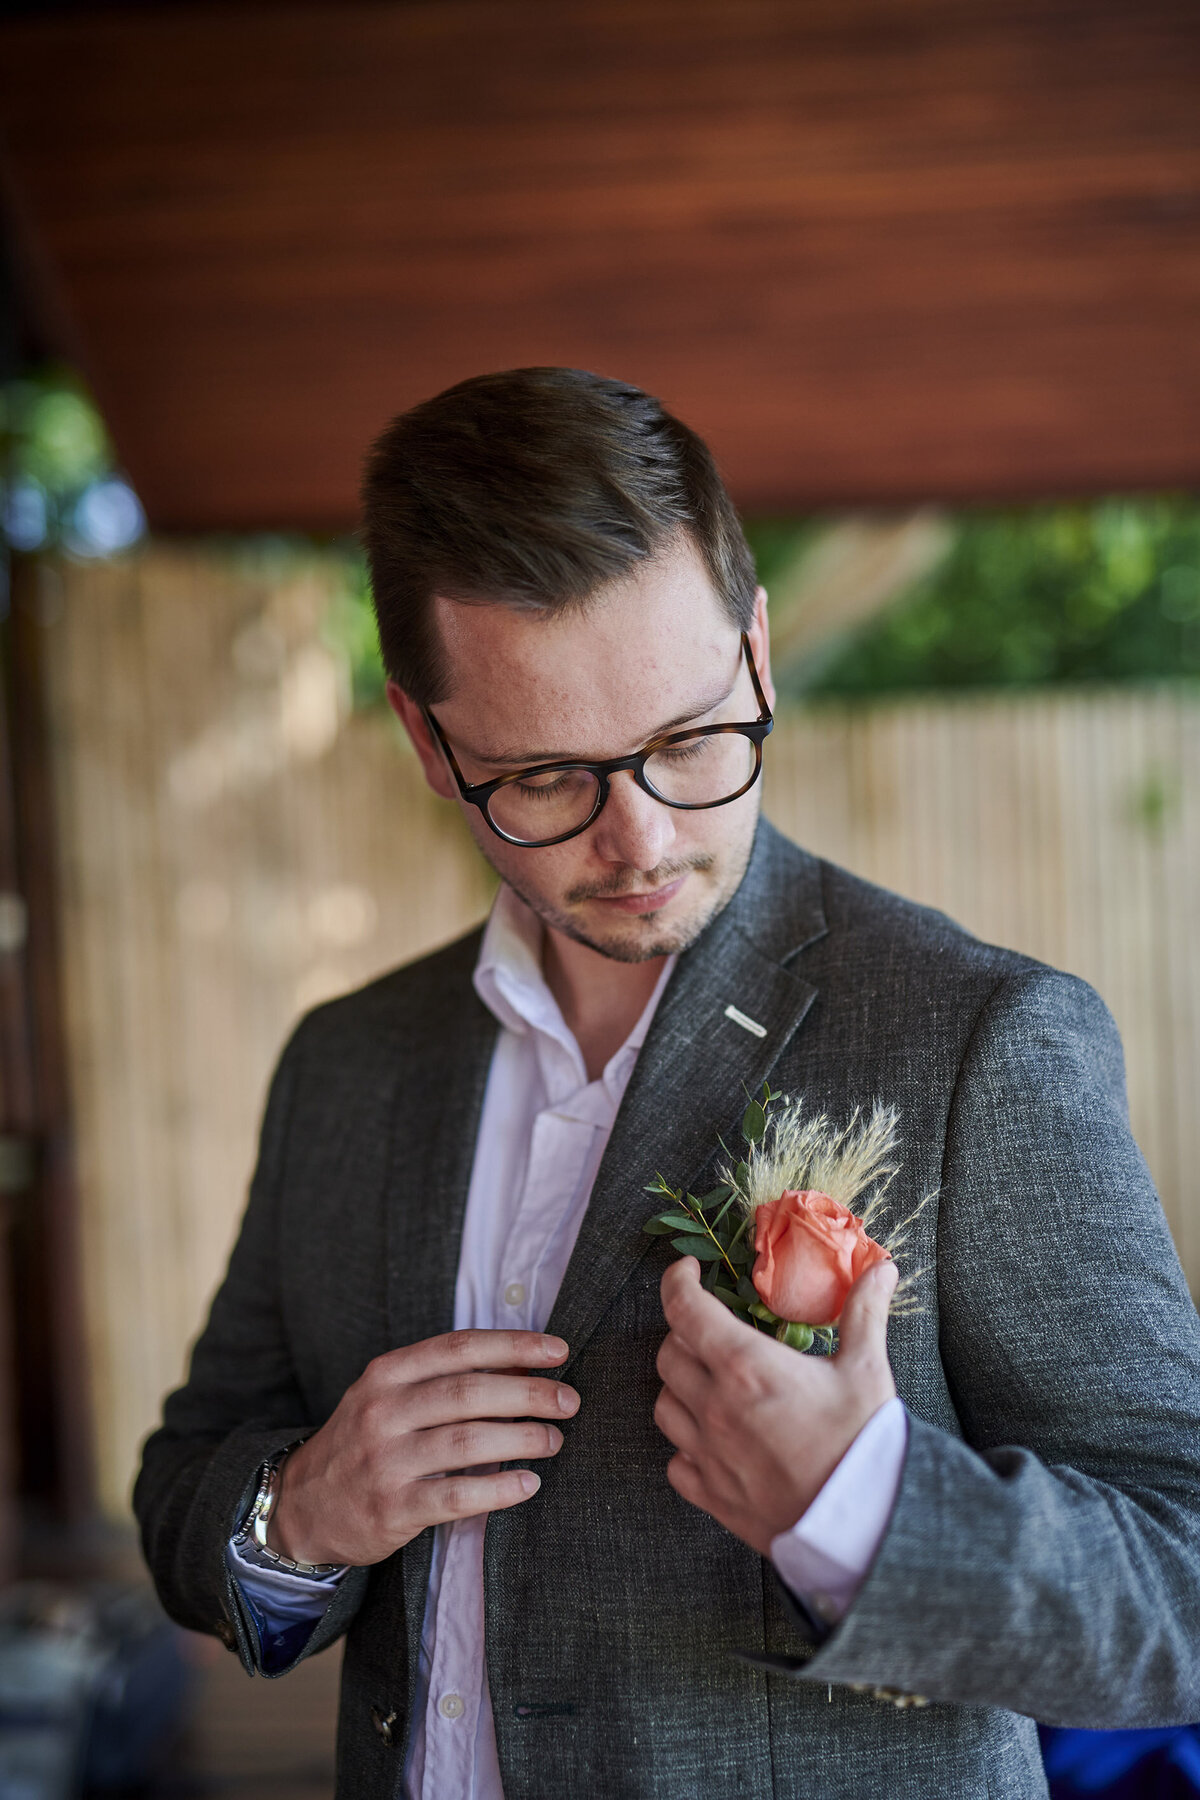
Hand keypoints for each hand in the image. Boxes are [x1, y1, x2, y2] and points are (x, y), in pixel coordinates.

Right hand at [268, 1329, 577, 1565]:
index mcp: (387, 1373)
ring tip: (554, 1440)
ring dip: (523, 1438)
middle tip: (569, 1401)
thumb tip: (520, 1362)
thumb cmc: (363, 1441)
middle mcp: (383, 1411)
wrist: (301, 1505)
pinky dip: (499, 1488)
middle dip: (529, 1393)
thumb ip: (441, 1378)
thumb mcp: (386, 1395)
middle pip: (471, 1392)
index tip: (558, 1350)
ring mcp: (386, 1460)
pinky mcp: (392, 1508)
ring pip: (470, 1441)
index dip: (514, 1345)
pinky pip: (457, 1494)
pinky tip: (529, 1483)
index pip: (460, 1347)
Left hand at [654, 1257, 897, 1555]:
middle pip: (669, 1354)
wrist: (864, 1524)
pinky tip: (712, 1439)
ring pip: (664, 1405)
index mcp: (746, 1367)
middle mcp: (715, 1407)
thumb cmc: (863, 1442)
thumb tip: (881, 1268)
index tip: (689, 1272)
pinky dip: (685, 1445)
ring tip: (710, 1382)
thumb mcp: (866, 1367)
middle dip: (685, 1333)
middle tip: (713, 1330)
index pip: (684, 1309)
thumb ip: (864, 1311)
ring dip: (680, 1386)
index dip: (677, 1281)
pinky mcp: (712, 1496)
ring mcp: (708, 1454)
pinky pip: (676, 1462)